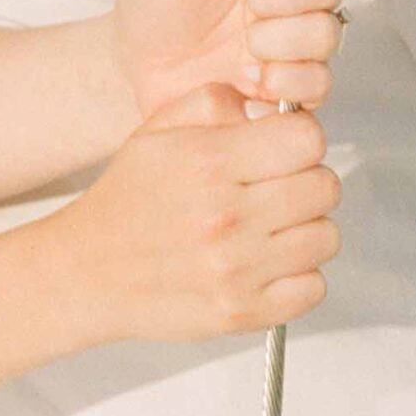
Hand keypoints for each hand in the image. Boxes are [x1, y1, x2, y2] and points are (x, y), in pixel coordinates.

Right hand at [59, 83, 340, 341]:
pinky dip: (297, 275)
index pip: (306, 139)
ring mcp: (237, 269)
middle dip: (305, 180)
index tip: (280, 146)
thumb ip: (214, 103)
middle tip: (275, 187)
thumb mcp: (156, 131)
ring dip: (304, 228)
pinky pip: (314, 287)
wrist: (89, 271)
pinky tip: (266, 262)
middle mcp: (226, 216)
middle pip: (325, 187)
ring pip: (326, 237)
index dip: (298, 137)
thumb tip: (272, 108)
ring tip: (267, 226)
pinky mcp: (243, 312)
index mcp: (206, 162)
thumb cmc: (127, 200)